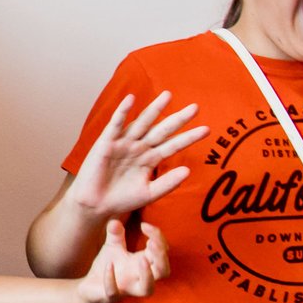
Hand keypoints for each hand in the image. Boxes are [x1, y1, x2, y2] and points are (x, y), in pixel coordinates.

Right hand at [67, 92, 207, 219]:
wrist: (96, 206)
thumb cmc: (121, 199)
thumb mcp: (149, 193)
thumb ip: (168, 183)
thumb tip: (188, 171)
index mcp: (150, 159)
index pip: (173, 145)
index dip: (188, 138)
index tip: (206, 130)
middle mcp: (139, 147)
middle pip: (161, 130)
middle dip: (177, 119)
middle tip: (196, 107)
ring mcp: (123, 143)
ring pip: (142, 122)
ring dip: (154, 109)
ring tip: (168, 95)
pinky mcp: (106, 142)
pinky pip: (116, 124)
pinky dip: (122, 111)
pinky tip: (131, 99)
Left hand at [79, 217, 168, 302]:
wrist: (89, 287)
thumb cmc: (108, 266)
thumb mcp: (112, 246)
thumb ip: (116, 234)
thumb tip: (115, 222)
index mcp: (143, 263)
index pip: (162, 252)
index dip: (158, 237)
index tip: (144, 225)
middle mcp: (139, 277)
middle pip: (163, 272)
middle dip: (161, 257)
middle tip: (152, 243)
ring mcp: (126, 289)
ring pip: (147, 289)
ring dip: (147, 275)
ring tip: (142, 259)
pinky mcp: (110, 297)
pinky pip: (113, 293)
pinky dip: (111, 280)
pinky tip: (109, 266)